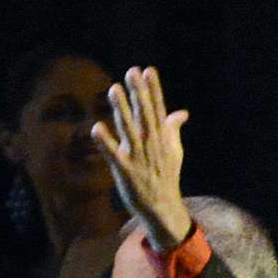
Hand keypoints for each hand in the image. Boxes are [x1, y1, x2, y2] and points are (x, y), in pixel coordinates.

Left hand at [96, 66, 192, 247]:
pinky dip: (106, 142)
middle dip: (138, 93)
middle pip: (145, 114)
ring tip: (113, 90)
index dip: (153, 89)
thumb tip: (182, 112)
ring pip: (129, 129)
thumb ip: (173, 129)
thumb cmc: (166, 176)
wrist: (163, 207)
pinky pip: (114, 154)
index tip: (148, 70)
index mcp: (162, 138)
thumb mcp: (174, 151)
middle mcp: (152, 144)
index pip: (158, 109)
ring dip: (122, 109)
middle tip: (131, 72)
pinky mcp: (126, 171)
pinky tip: (96, 128)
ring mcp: (139, 157)